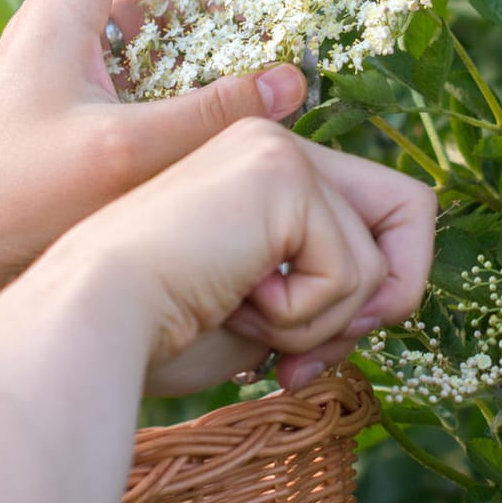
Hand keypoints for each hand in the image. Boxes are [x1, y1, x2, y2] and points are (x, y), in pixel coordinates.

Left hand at [0, 0, 308, 301]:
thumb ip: (215, 114)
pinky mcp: (68, 101)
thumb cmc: (13, 200)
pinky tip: (222, 86)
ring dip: (204, 4)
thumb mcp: (126, 153)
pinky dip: (182, 57)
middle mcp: (61, 20)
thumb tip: (297, 78)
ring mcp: (64, 60)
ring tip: (266, 27)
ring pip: (146, 6)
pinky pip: (136, 58)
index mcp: (63, 6)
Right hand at [50, 118, 436, 393]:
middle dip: (377, 305)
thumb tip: (395, 298)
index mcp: (262, 173)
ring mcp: (279, 149)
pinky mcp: (282, 172)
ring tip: (243, 316)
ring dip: (319, 325)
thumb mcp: (264, 315)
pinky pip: (352, 272)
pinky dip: (304, 318)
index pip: (378, 216)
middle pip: (411, 214)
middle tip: (302, 357)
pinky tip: (237, 302)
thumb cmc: (153, 331)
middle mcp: (275, 143)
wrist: (90, 322)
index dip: (369, 296)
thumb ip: (327, 294)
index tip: (301, 358)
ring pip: (377, 263)